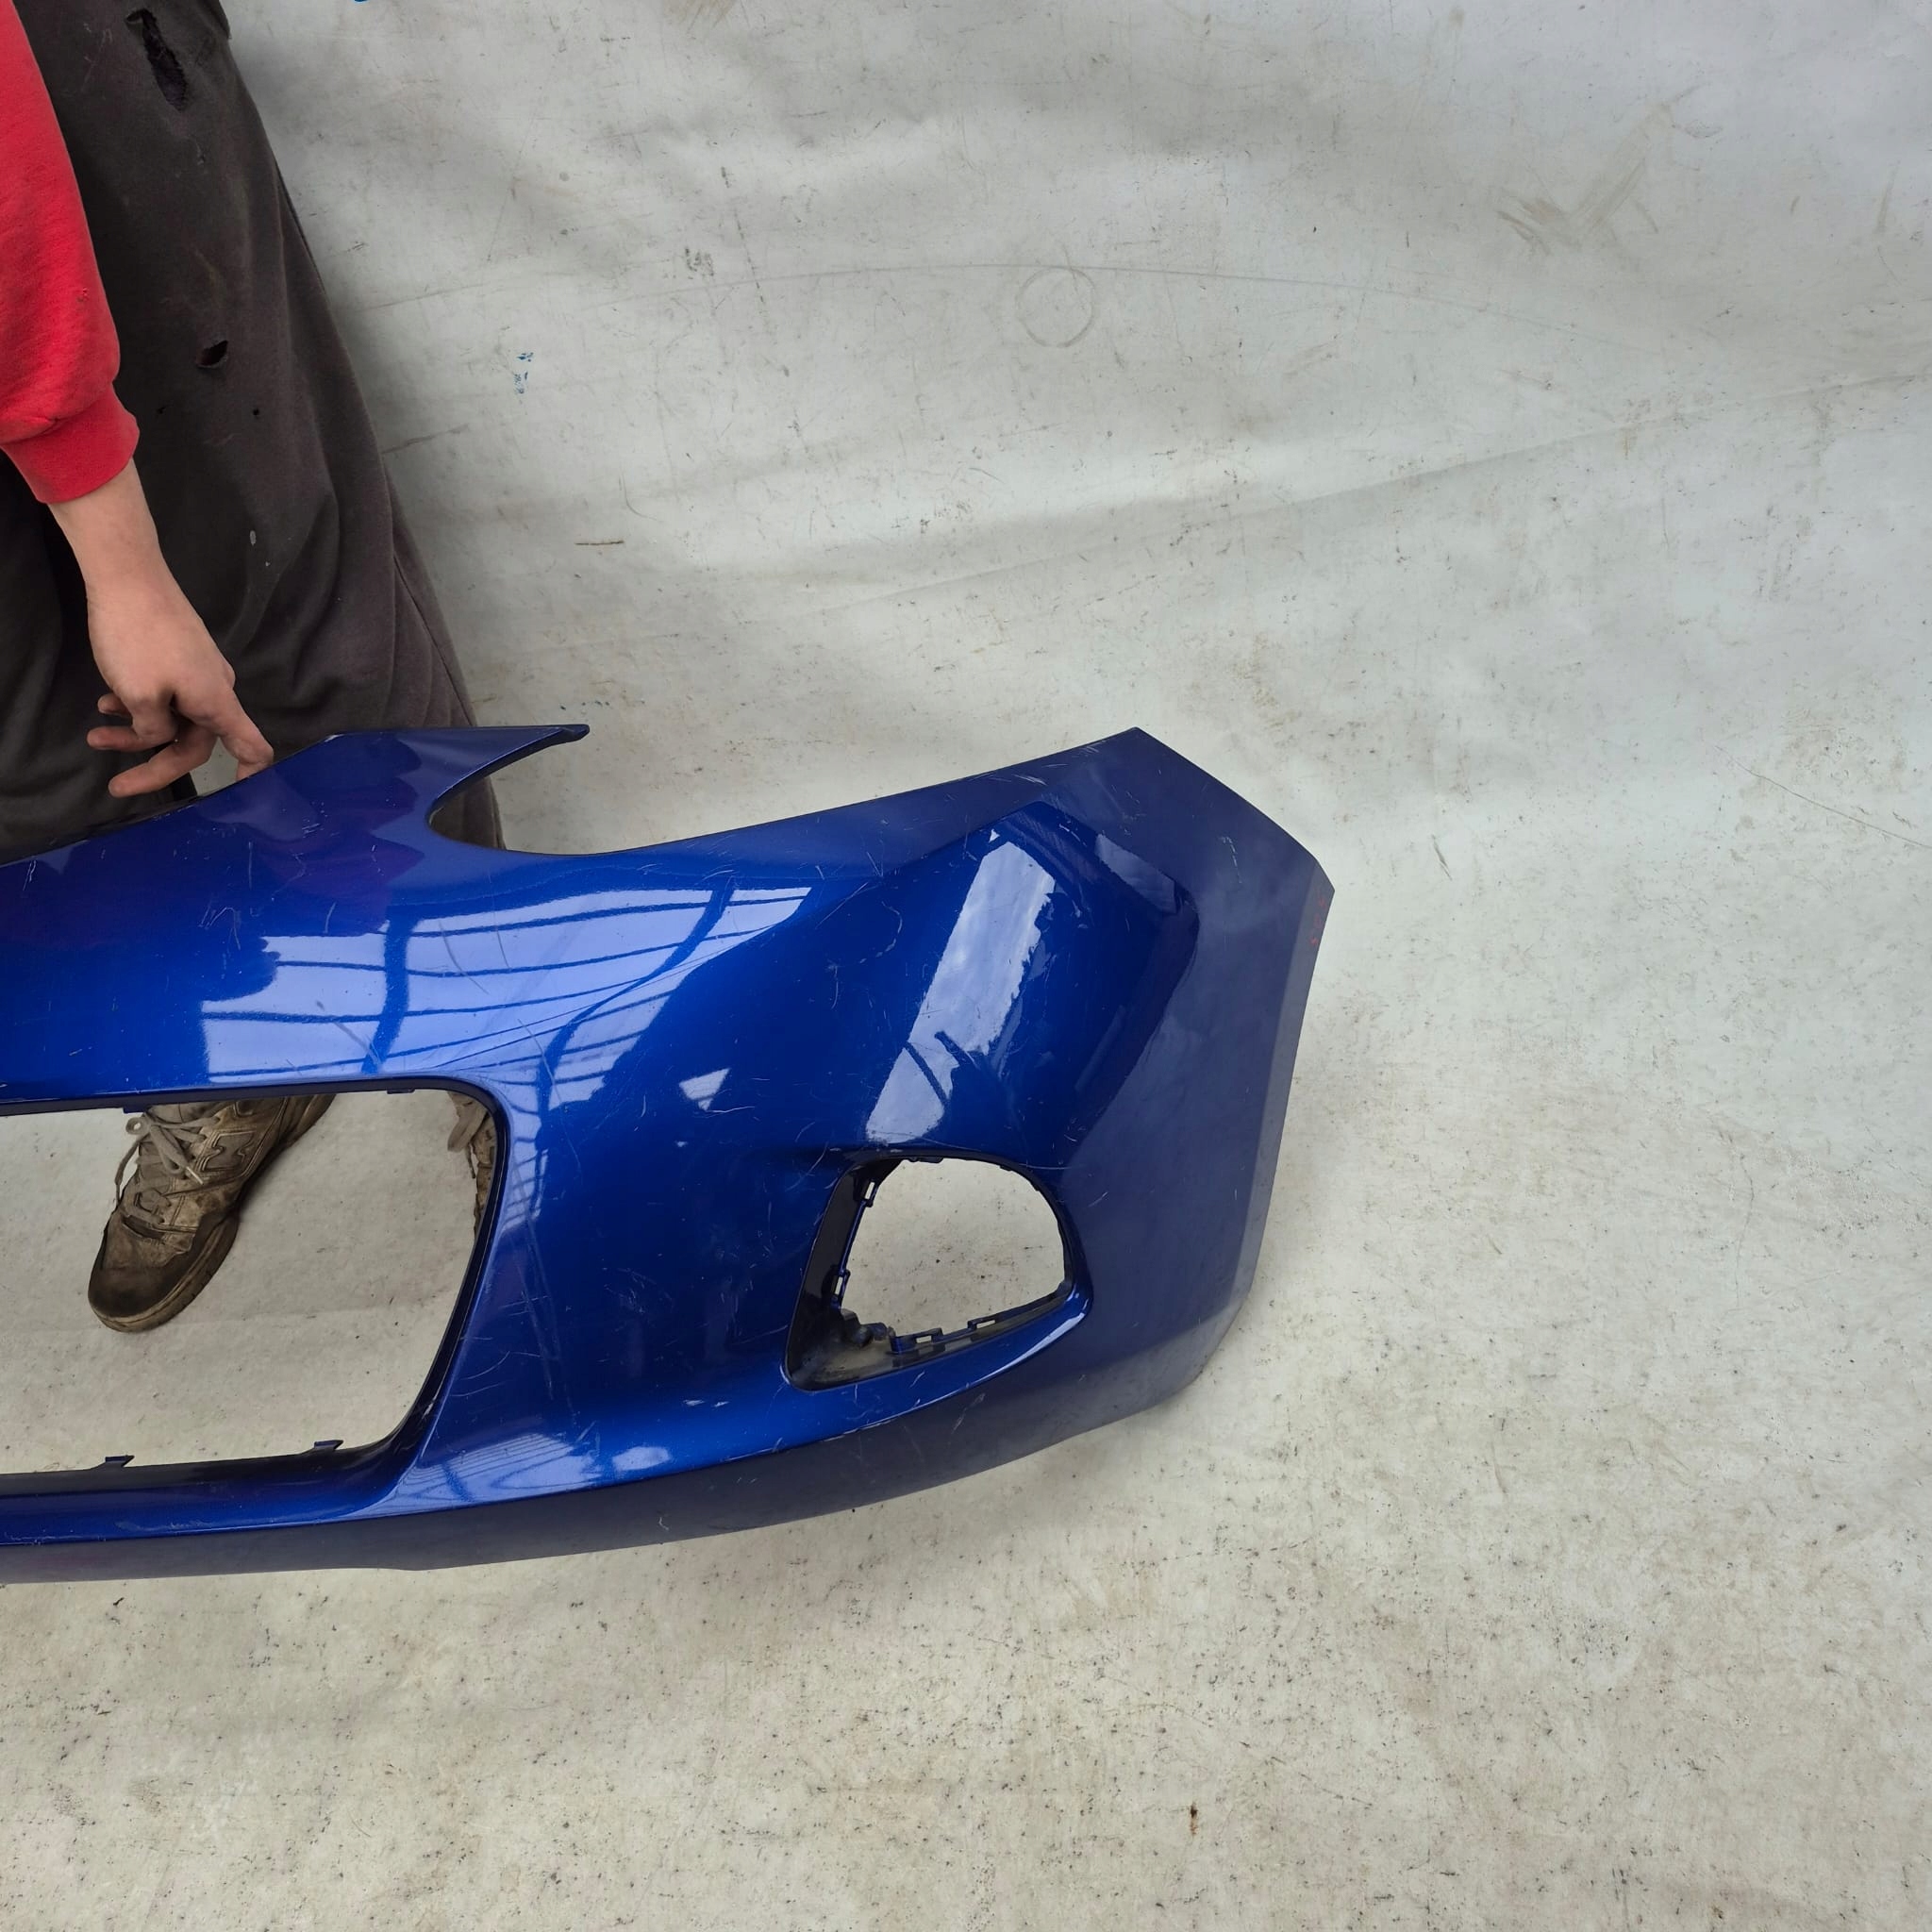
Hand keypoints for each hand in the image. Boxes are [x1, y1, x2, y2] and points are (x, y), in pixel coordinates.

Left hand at [49, 461, 272, 796]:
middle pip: (193, 741)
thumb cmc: (137, 638)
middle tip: (115, 783)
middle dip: (152, 760)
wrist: (129, 576)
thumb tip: (160, 734)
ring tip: (96, 733)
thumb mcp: (140, 695)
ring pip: (172, 717)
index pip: (251, 748)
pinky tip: (106, 703)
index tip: (239, 796)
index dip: (251, 776)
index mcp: (216, 703)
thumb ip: (153, 729)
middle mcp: (214, 690)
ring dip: (136, 731)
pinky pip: (165, 694)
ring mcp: (197, 671)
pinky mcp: (179, 656)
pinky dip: (138, 704)